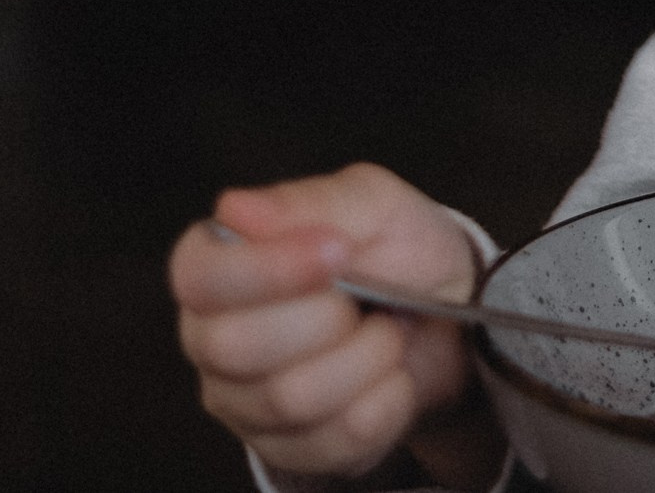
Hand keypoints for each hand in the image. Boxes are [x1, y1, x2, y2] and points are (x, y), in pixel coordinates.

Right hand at [170, 163, 482, 480]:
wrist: (455, 316)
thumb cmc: (403, 253)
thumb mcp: (374, 206)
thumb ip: (312, 204)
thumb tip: (237, 210)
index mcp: (221, 267)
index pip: (199, 278)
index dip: (266, 269)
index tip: (337, 251)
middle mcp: (214, 339)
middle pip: (236, 347)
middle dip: (329, 317)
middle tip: (370, 297)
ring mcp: (245, 403)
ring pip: (291, 398)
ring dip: (367, 357)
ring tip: (386, 331)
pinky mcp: (289, 450)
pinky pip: (334, 440)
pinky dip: (387, 401)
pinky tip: (393, 375)